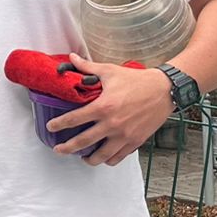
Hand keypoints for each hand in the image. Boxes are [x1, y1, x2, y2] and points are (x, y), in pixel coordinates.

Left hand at [46, 54, 173, 164]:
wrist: (165, 90)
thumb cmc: (137, 80)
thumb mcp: (110, 71)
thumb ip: (87, 67)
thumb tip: (71, 57)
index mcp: (103, 107)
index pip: (74, 119)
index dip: (59, 125)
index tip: (51, 128)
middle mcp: (112, 124)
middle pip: (83, 142)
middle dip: (67, 148)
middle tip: (58, 149)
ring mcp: (124, 135)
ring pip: (101, 155)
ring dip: (88, 159)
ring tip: (81, 158)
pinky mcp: (135, 141)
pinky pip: (118, 156)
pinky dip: (108, 159)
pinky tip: (103, 156)